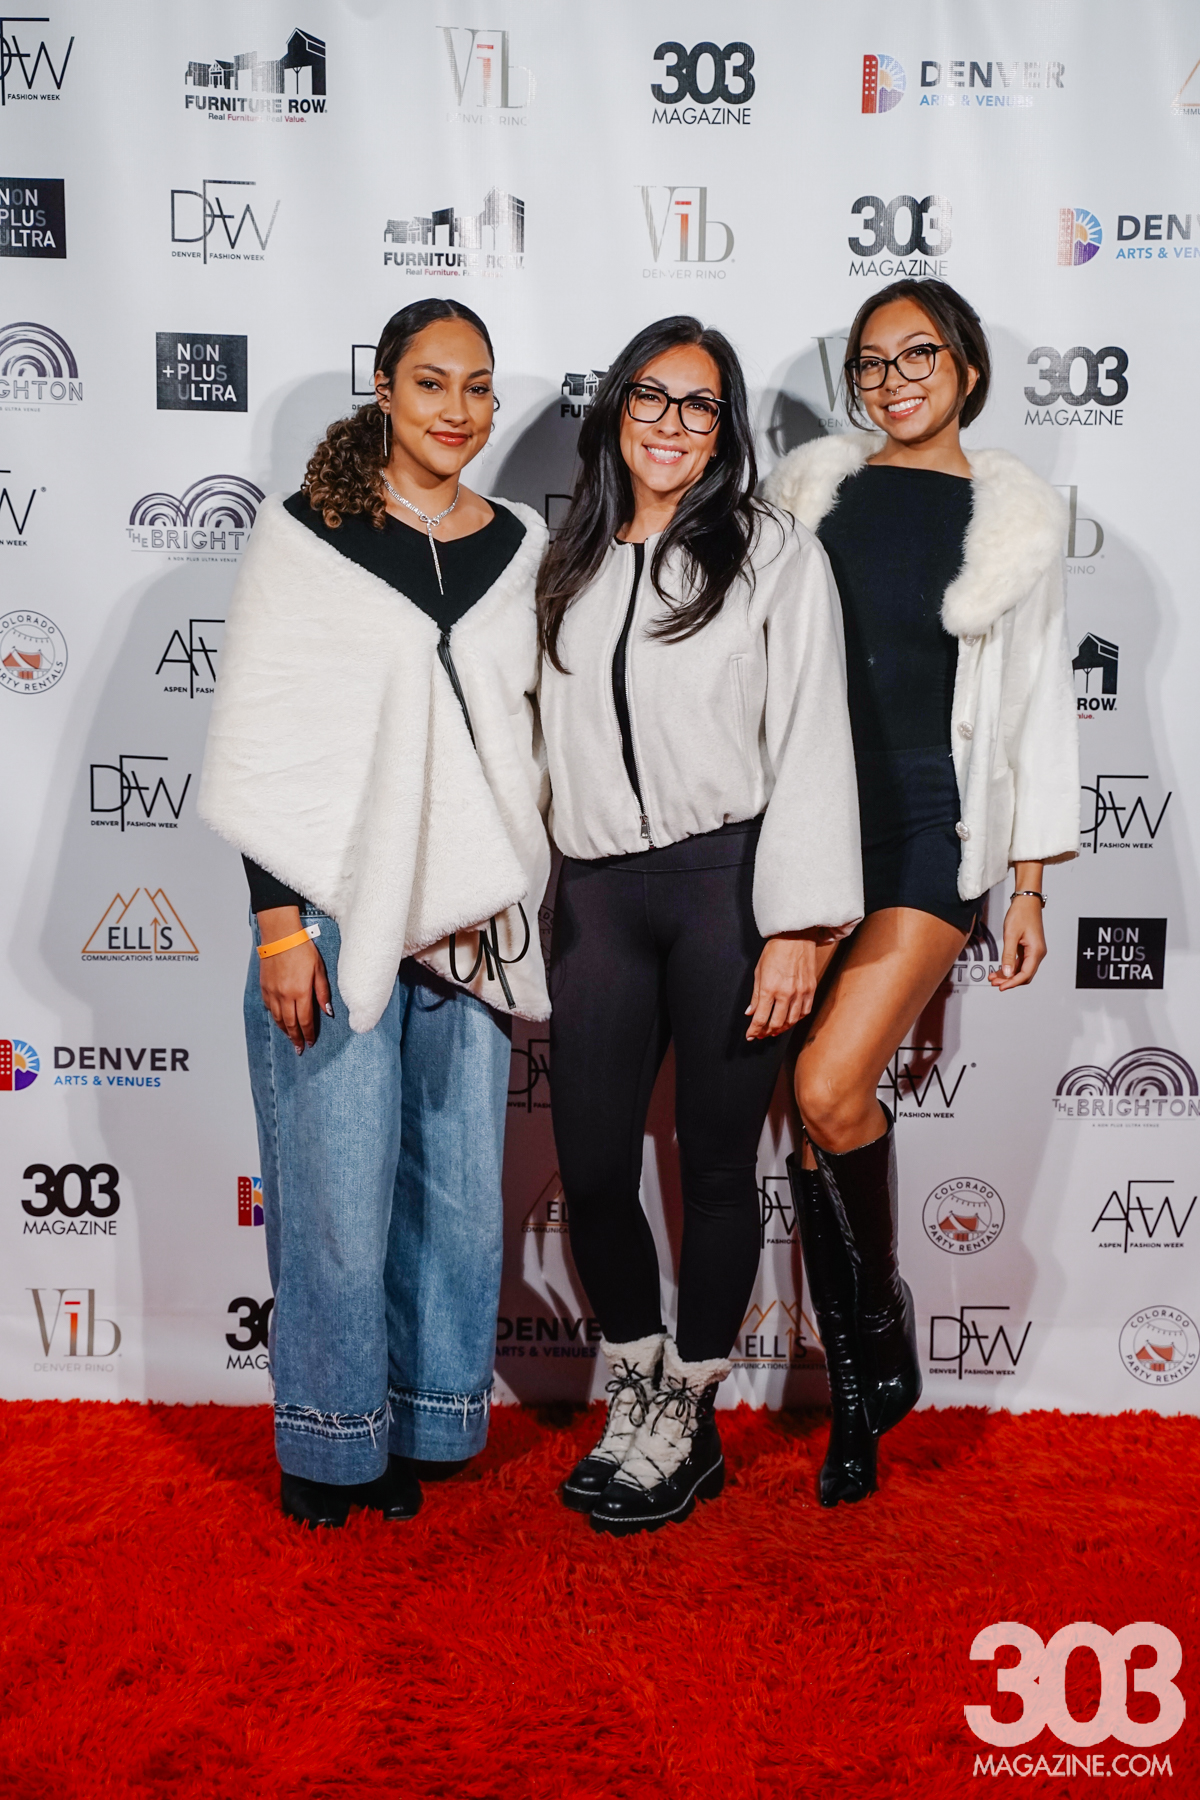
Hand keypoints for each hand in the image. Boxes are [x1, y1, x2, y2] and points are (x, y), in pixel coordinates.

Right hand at [257, 907, 332, 1052]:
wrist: (281, 936)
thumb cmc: (302, 949)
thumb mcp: (319, 970)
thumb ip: (323, 993)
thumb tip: (328, 1012)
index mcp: (300, 992)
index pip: (305, 1021)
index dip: (308, 1034)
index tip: (311, 1043)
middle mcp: (284, 995)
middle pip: (290, 1024)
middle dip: (296, 1038)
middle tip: (299, 1048)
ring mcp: (272, 992)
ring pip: (278, 1018)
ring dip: (285, 1030)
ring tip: (290, 1037)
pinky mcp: (264, 987)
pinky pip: (269, 1007)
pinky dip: (275, 1017)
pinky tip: (279, 1019)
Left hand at [746, 934, 818, 1039]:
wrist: (796, 937)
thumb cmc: (775, 951)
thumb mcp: (759, 972)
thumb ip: (755, 995)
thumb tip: (750, 1012)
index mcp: (769, 988)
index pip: (761, 1018)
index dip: (754, 1030)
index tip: (751, 1035)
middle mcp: (786, 993)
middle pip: (776, 1023)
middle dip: (767, 1032)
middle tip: (762, 1034)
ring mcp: (800, 992)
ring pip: (792, 1021)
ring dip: (782, 1028)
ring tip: (774, 1029)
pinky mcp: (811, 990)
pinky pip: (805, 1012)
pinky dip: (797, 1019)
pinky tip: (790, 1019)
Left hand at [988, 896, 1046, 991]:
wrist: (1026, 901)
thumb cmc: (1021, 914)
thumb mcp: (1011, 935)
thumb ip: (1009, 956)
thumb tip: (1008, 973)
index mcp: (1036, 951)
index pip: (1025, 974)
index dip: (1012, 983)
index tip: (1001, 987)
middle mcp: (1037, 953)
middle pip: (1024, 975)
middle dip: (1009, 980)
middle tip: (994, 982)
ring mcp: (1033, 950)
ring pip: (1021, 969)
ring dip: (1008, 974)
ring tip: (993, 977)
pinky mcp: (1028, 947)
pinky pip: (1020, 962)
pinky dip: (1010, 967)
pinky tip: (999, 969)